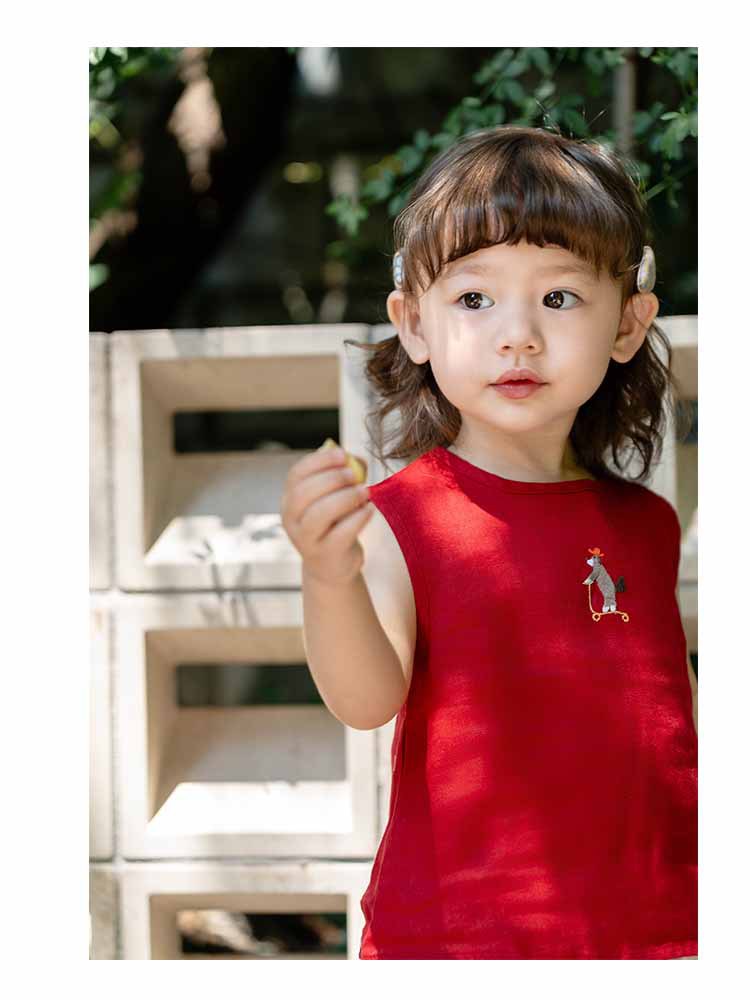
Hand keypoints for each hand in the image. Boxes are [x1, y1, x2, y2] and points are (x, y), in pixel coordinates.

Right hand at [281, 444, 372, 587]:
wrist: (332, 566)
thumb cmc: (335, 524)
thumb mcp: (336, 497)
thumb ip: (344, 474)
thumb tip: (355, 460)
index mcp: (290, 499)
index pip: (296, 474)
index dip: (319, 461)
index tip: (342, 454)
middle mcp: (291, 519)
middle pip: (303, 493)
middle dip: (332, 479)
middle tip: (354, 475)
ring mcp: (305, 539)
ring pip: (318, 514)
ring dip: (345, 498)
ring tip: (365, 491)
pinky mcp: (324, 554)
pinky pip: (339, 534)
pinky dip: (357, 518)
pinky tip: (369, 510)